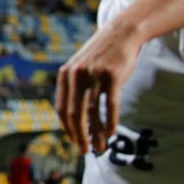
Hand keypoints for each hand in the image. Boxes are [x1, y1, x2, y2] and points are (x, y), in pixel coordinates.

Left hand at [55, 18, 142, 153]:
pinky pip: (109, 105)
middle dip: (79, 136)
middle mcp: (76, 74)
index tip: (74, 141)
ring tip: (100, 147)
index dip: (67, 128)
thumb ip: (75, 87)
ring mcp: (94, 74)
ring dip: (96, 133)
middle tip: (85, 150)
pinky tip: (111, 133)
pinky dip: (110, 122)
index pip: (62, 108)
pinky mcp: (112, 76)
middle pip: (75, 114)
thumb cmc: (102, 55)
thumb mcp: (81, 67)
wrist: (122, 33)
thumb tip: (76, 118)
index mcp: (65, 73)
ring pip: (92, 112)